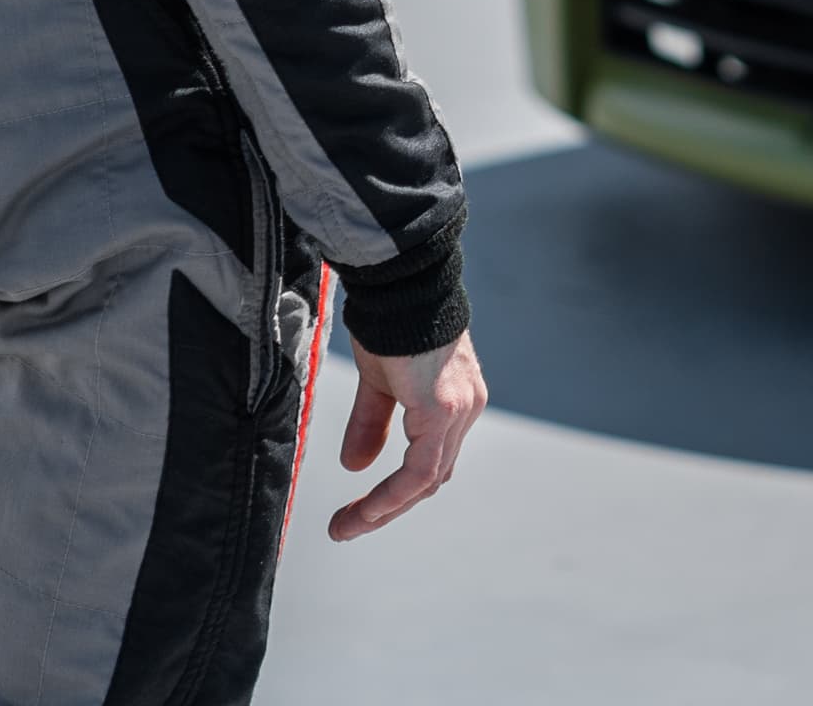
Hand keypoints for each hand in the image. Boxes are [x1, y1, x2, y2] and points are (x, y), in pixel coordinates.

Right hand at [326, 329, 487, 540]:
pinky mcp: (443, 411)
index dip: (395, 491)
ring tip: (347, 526)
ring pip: (427, 479)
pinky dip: (394, 495)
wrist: (400, 286)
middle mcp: (466, 409)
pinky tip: (368, 510)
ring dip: (386, 508)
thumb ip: (371, 423)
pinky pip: (421, 470)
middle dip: (388, 507)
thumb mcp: (379, 382)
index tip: (356, 511)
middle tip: (348, 526)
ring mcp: (459, 412)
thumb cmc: (391, 322)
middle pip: (431, 476)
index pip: (431, 461)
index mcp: (455, 401)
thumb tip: (355, 466)